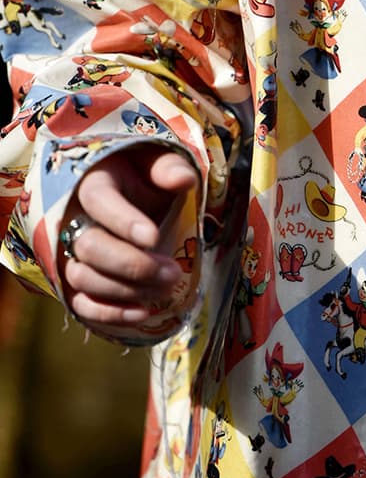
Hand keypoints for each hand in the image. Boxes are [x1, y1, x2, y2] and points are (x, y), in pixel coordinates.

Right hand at [58, 147, 198, 330]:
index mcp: (93, 183)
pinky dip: (109, 314)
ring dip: (126, 290)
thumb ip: (169, 168)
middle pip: (89, 247)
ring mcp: (70, 253)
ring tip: (167, 287)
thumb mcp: (158, 163)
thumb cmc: (144, 177)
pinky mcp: (75, 282)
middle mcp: (73, 219)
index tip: (153, 237)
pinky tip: (144, 311)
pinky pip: (80, 304)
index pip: (98, 201)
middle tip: (173, 272)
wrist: (131, 195)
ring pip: (83, 278)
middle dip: (133, 265)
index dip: (123, 221)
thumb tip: (184, 179)